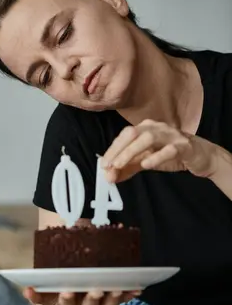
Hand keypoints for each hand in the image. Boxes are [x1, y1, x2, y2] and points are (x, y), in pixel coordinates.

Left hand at [101, 119, 218, 182]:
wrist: (201, 157)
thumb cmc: (171, 155)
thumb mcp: (146, 161)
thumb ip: (127, 168)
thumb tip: (108, 177)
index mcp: (146, 128)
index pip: (125, 135)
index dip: (112, 149)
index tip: (103, 164)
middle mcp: (157, 128)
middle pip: (133, 133)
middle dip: (118, 149)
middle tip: (109, 166)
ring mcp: (172, 135)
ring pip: (149, 138)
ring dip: (132, 151)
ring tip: (121, 165)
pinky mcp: (185, 146)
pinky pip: (170, 149)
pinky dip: (157, 156)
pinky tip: (147, 164)